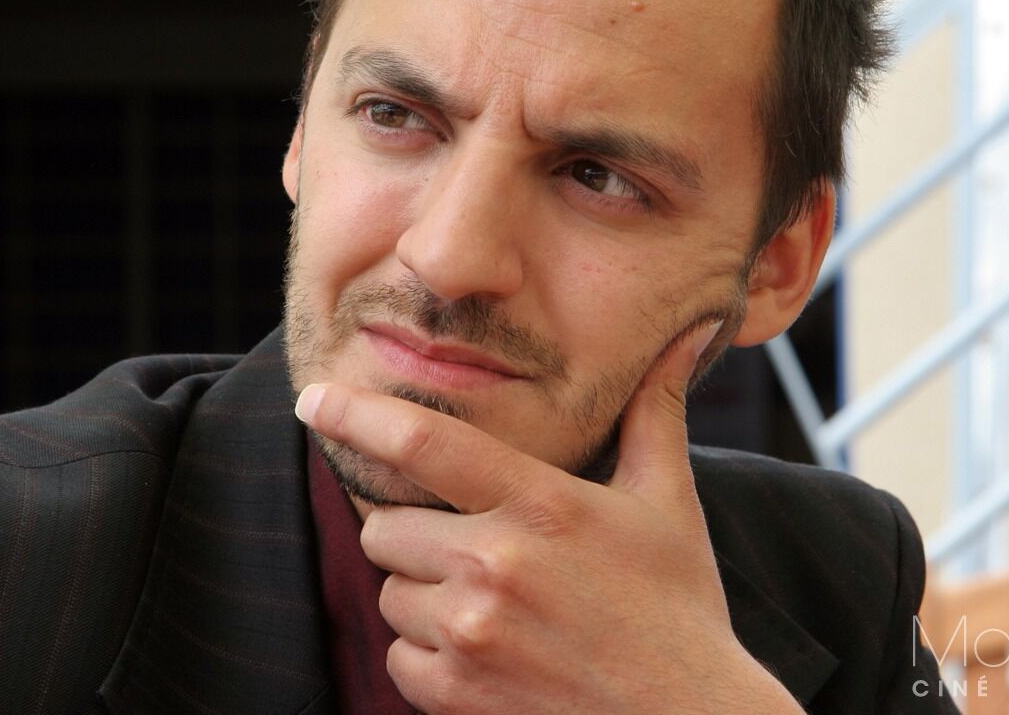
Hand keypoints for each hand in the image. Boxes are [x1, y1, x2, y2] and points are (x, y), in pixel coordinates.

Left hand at [294, 322, 805, 714]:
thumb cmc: (676, 606)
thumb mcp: (667, 501)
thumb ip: (656, 410)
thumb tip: (695, 331)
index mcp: (541, 503)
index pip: (425, 442)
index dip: (357, 415)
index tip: (313, 399)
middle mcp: (496, 563)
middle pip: (385, 525)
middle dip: (412, 532)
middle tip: (471, 548)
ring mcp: (472, 633)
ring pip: (390, 592)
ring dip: (423, 594)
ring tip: (493, 604)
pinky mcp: (457, 694)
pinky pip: (397, 655)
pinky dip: (427, 653)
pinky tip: (486, 650)